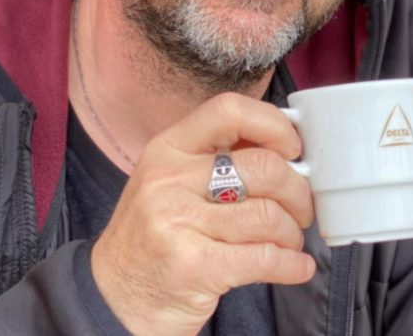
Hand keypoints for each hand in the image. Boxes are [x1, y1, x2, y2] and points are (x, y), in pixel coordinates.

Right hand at [90, 92, 314, 335]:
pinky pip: (264, 258)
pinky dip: (291, 264)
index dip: (273, 124)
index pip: (229, 110)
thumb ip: (219, 158)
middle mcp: (169, 179)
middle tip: (301, 208)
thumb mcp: (173, 182)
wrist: (111, 300)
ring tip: (290, 241)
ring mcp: (177, 222)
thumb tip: (285, 147)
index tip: (293, 148)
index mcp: (168, 148)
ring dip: (292, 232)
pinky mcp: (192, 267)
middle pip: (263, 167)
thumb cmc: (155, 235)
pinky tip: (296, 266)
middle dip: (297, 190)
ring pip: (269, 215)